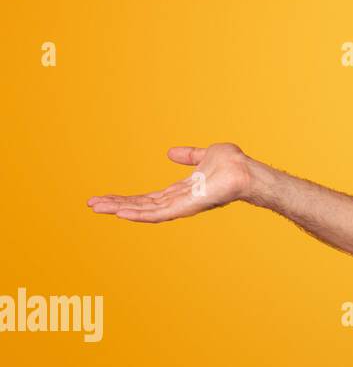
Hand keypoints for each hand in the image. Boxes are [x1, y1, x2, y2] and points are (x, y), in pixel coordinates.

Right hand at [87, 143, 254, 221]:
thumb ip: (189, 156)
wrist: (246, 169)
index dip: (128, 198)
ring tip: (99, 208)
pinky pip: (160, 214)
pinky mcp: (187, 207)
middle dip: (117, 204)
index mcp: (181, 190)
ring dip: (121, 209)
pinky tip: (122, 213)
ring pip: (146, 211)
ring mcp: (182, 205)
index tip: (106, 197)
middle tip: (92, 204)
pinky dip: (140, 214)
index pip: (149, 197)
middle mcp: (179, 200)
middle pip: (142, 205)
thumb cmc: (233, 164)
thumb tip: (171, 152)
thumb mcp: (204, 155)